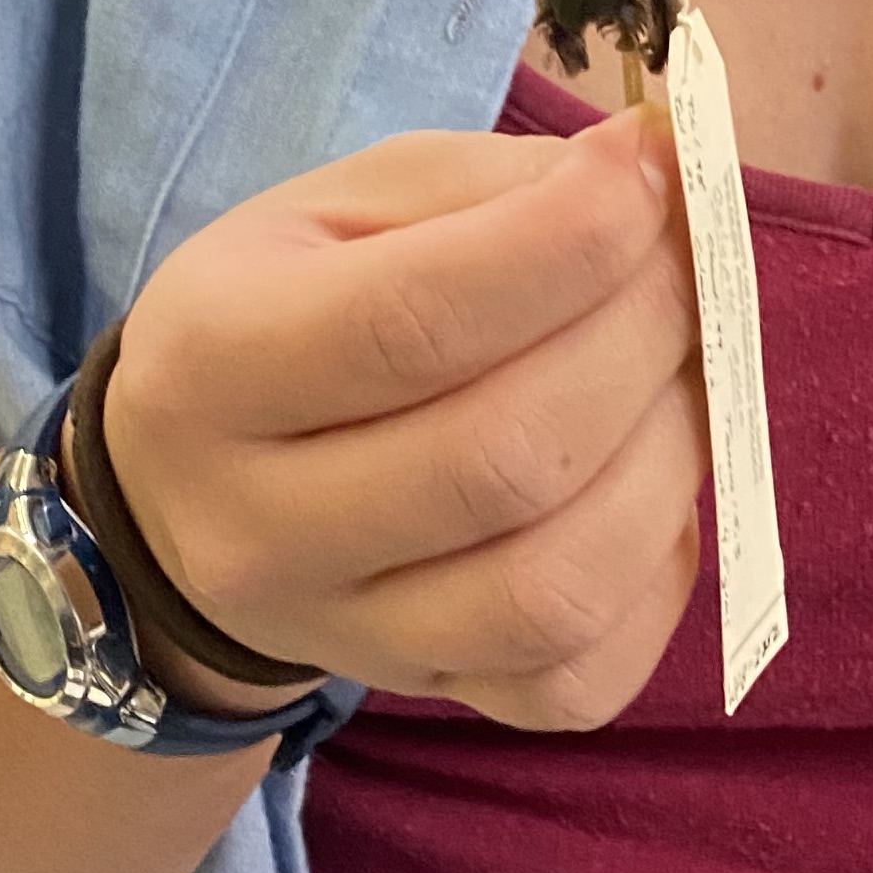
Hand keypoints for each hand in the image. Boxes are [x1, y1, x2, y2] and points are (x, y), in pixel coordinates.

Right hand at [107, 109, 706, 731]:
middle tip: (678, 271)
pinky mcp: (426, 699)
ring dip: (668, 460)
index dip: (567, 244)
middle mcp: (257, 527)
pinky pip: (579, 680)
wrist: (194, 491)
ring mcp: (339, 636)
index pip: (412, 321)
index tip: (649, 173)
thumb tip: (657, 174)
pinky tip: (647, 488)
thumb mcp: (349, 206)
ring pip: (552, 590)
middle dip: (639, 341)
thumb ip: (496, 185)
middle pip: (500, 459)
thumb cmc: (296, 305)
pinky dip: (656, 577)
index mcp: (213, 363)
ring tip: (676, 376)